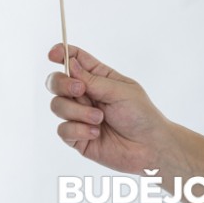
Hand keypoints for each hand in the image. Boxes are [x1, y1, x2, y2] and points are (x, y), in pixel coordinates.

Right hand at [46, 44, 173, 173]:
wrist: (150, 148)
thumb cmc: (141, 116)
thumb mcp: (120, 91)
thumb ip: (92, 79)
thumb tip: (70, 63)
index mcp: (96, 78)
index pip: (73, 59)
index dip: (60, 53)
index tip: (53, 55)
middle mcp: (83, 95)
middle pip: (56, 81)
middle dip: (63, 84)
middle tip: (80, 90)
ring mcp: (78, 116)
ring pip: (57, 105)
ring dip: (77, 112)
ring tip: (99, 119)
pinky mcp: (76, 136)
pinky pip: (62, 130)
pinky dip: (78, 130)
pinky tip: (96, 133)